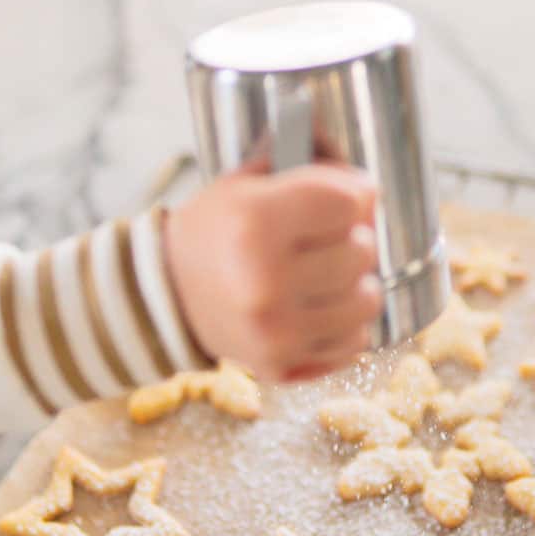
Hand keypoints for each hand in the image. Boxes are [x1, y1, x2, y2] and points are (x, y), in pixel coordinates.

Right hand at [164, 165, 381, 382]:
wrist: (166, 294)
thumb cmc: (213, 232)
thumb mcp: (245, 183)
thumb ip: (309, 171)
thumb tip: (367, 187)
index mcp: (257, 222)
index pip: (350, 202)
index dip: (354, 193)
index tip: (344, 196)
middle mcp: (267, 280)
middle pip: (363, 250)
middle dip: (353, 237)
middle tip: (329, 237)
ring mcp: (276, 330)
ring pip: (368, 301)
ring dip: (356, 283)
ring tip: (327, 274)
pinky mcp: (281, 364)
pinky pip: (353, 342)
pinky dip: (346, 323)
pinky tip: (320, 307)